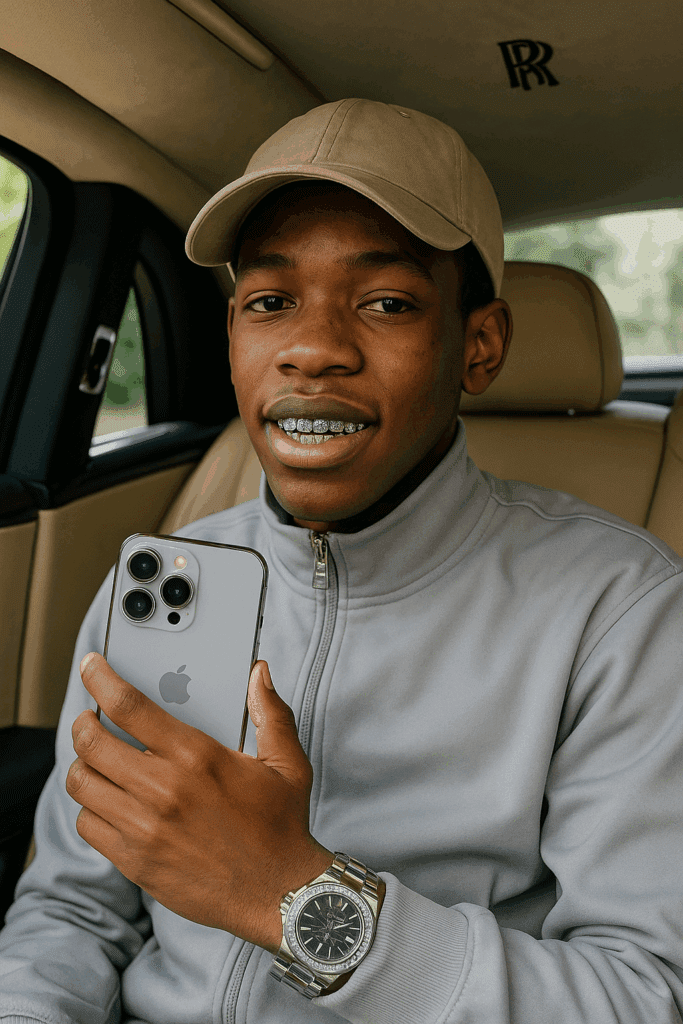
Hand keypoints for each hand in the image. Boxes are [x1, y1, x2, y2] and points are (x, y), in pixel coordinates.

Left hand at [67, 653, 331, 950]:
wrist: (278, 894)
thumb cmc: (281, 826)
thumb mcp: (286, 763)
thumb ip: (270, 713)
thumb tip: (260, 673)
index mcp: (197, 756)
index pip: (129, 706)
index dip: (101, 680)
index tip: (92, 667)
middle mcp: (164, 789)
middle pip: (91, 743)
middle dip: (82, 724)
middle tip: (87, 719)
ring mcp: (144, 827)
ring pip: (82, 784)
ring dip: (82, 766)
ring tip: (95, 760)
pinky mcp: (135, 861)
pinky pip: (88, 825)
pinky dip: (91, 808)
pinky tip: (108, 802)